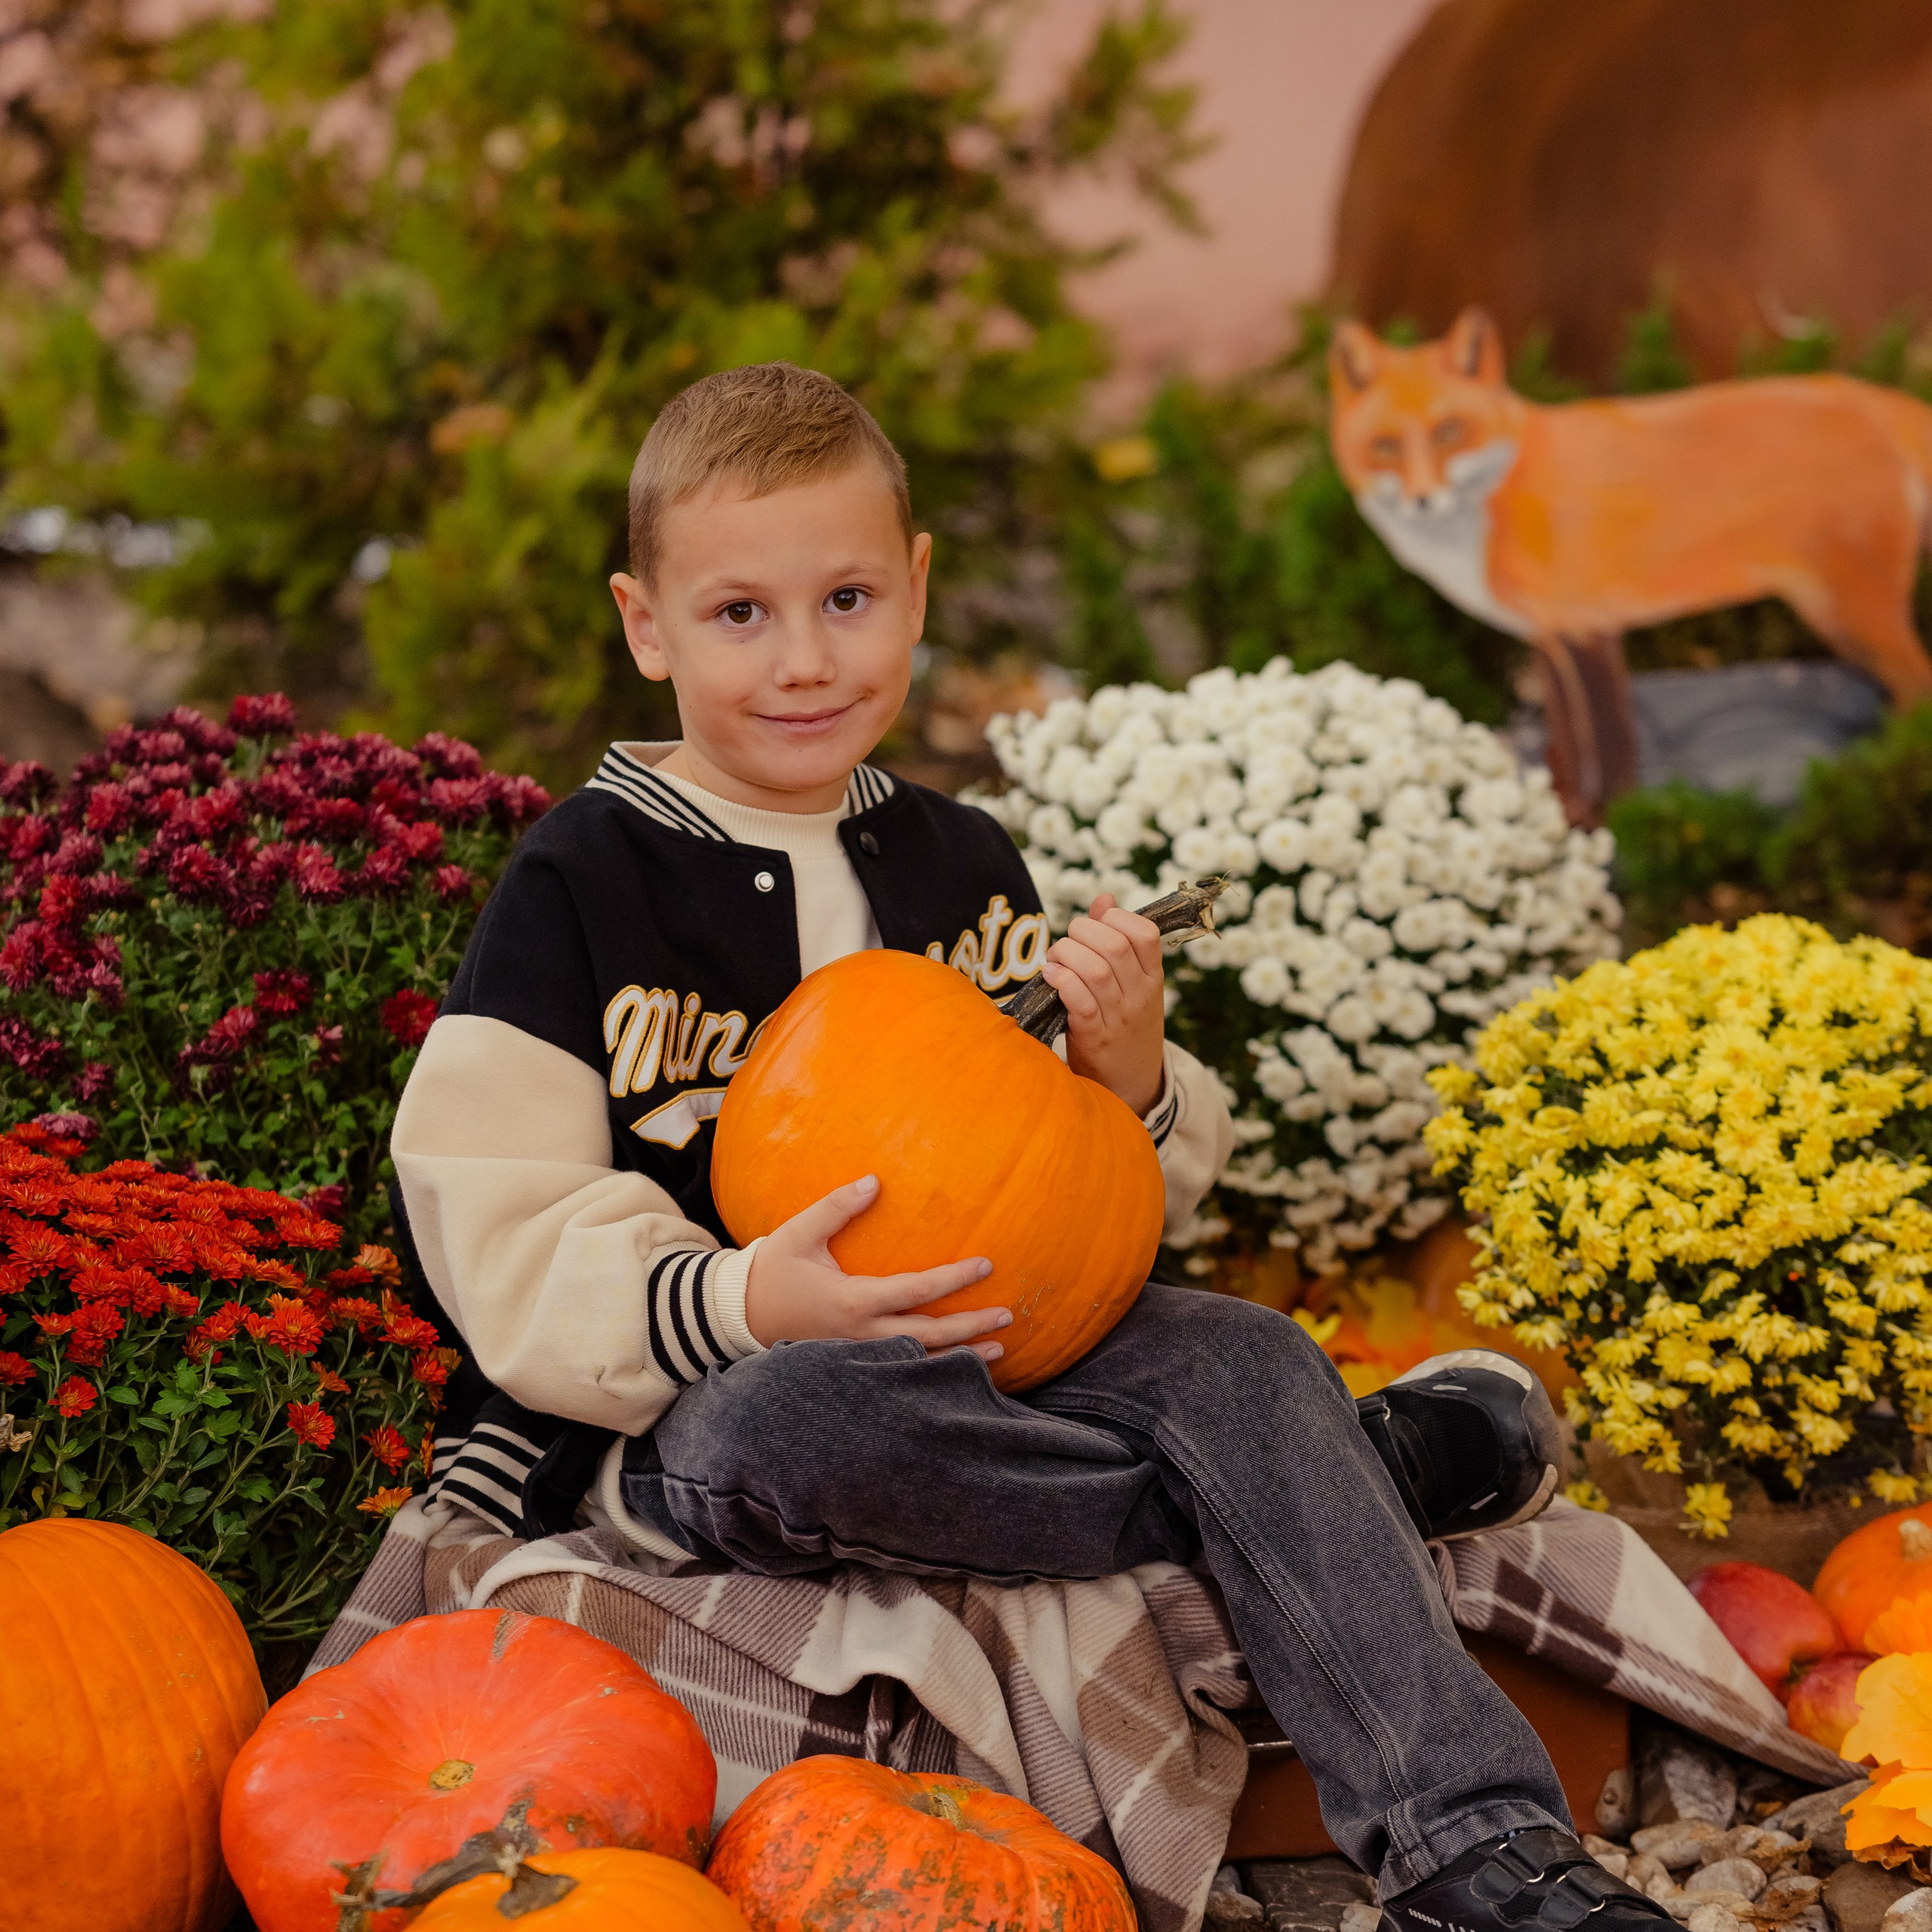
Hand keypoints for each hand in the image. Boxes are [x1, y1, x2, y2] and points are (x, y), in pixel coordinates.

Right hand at [743, 1174, 1010, 1359]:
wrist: (740, 1315)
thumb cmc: (773, 1269)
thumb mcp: (800, 1232)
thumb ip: (838, 1206)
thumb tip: (875, 1180)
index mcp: (852, 1300)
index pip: (916, 1291)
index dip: (954, 1279)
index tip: (985, 1264)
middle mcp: (861, 1335)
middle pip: (929, 1335)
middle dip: (971, 1326)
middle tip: (1008, 1314)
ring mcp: (859, 1356)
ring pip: (920, 1362)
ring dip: (962, 1358)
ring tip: (1000, 1352)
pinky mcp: (855, 1366)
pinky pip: (903, 1373)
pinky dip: (935, 1373)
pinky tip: (961, 1370)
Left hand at [1039, 893, 1164, 1116]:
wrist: (1133, 1083)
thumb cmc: (1126, 1025)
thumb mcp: (1133, 984)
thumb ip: (1117, 940)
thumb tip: (1103, 898)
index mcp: (1152, 977)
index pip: (1145, 933)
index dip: (1115, 917)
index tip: (1095, 923)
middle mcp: (1140, 995)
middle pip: (1114, 946)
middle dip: (1081, 932)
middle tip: (1067, 942)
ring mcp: (1119, 1017)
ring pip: (1095, 970)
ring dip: (1066, 955)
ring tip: (1055, 960)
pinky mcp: (1096, 1037)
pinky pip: (1080, 1001)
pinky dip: (1061, 982)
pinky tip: (1050, 978)